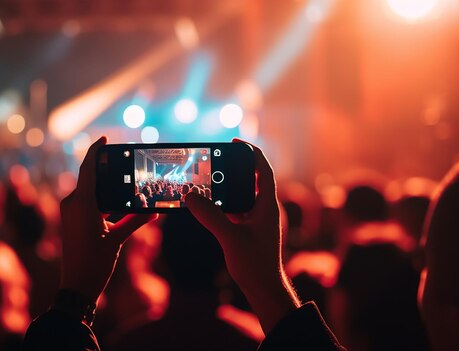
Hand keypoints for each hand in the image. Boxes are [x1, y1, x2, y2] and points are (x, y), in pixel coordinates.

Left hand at [59, 136, 157, 301]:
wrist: (76, 288)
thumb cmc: (95, 264)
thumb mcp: (118, 240)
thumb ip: (135, 222)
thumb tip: (155, 212)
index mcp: (82, 204)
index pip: (88, 169)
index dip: (96, 151)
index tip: (105, 139)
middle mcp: (73, 204)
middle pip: (90, 177)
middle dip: (106, 168)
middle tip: (125, 161)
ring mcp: (71, 213)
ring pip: (89, 190)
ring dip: (105, 185)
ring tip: (124, 181)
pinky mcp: (72, 221)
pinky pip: (87, 202)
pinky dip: (101, 199)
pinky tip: (118, 201)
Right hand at [185, 139, 299, 332]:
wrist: (264, 289)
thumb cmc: (256, 265)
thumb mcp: (230, 238)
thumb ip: (211, 216)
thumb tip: (191, 196)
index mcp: (267, 205)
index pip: (263, 170)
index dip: (251, 152)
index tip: (235, 141)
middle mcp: (264, 209)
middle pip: (251, 178)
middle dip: (235, 166)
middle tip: (216, 157)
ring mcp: (257, 219)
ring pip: (242, 194)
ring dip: (226, 186)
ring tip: (208, 178)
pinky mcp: (248, 229)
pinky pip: (235, 209)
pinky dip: (222, 203)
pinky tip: (206, 204)